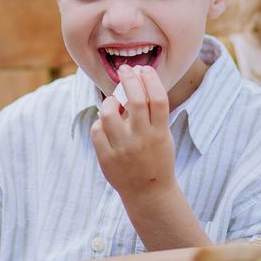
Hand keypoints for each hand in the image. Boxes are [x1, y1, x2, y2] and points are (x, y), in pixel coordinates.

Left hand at [91, 64, 175, 202]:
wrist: (149, 191)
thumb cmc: (157, 157)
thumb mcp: (163, 135)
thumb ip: (152, 113)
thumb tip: (136, 81)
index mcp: (160, 132)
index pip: (157, 98)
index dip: (150, 79)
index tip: (144, 69)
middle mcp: (142, 139)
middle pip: (134, 100)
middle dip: (129, 79)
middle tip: (126, 70)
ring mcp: (123, 149)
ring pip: (109, 113)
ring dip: (110, 101)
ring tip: (113, 101)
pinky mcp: (106, 158)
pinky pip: (96, 130)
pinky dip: (100, 122)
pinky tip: (106, 123)